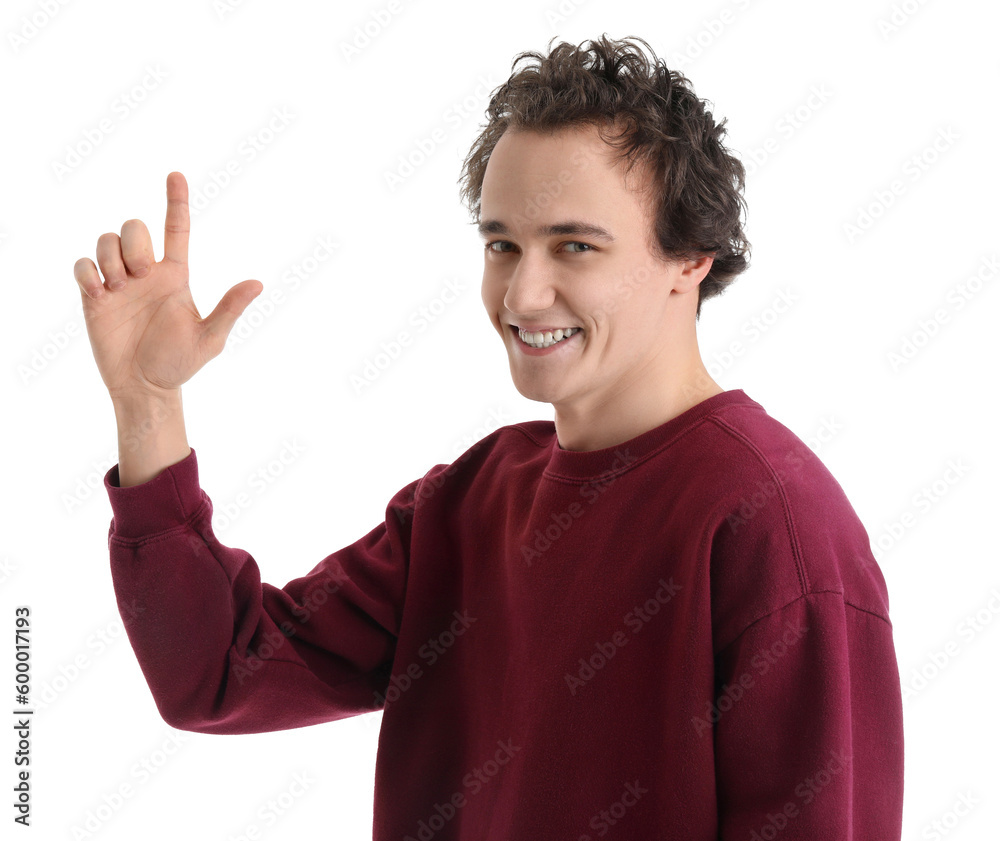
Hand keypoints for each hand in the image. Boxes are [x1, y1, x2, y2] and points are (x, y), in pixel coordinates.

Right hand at [73, 171, 262, 400]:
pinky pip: (82, 264)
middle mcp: (146, 272)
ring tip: (120, 290)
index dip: (176, 201)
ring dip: (111, 261)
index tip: (176, 174)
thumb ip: (230, 309)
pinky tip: (100, 294)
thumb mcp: (211, 338)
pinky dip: (88, 273)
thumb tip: (258, 283)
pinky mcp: (93, 295)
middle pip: (133, 227)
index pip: (176, 229)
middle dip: (134, 245)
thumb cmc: (180, 362)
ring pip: (106, 240)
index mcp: (175, 275)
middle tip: (139, 277)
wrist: (145, 387)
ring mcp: (118, 281)